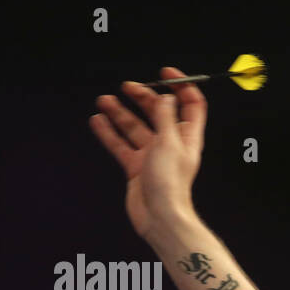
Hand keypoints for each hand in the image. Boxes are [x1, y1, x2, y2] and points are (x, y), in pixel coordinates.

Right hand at [89, 67, 206, 239]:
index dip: (181, 86)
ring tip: (105, 100)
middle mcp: (171, 144)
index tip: (165, 72)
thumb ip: (165, 117)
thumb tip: (166, 97)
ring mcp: (153, 155)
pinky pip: (121, 145)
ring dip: (121, 113)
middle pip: (159, 112)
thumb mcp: (169, 143)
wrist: (159, 217)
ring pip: (136, 127)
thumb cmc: (170, 185)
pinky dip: (110, 133)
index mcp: (186, 137)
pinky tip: (99, 121)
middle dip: (144, 97)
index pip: (190, 104)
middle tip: (128, 86)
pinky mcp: (137, 167)